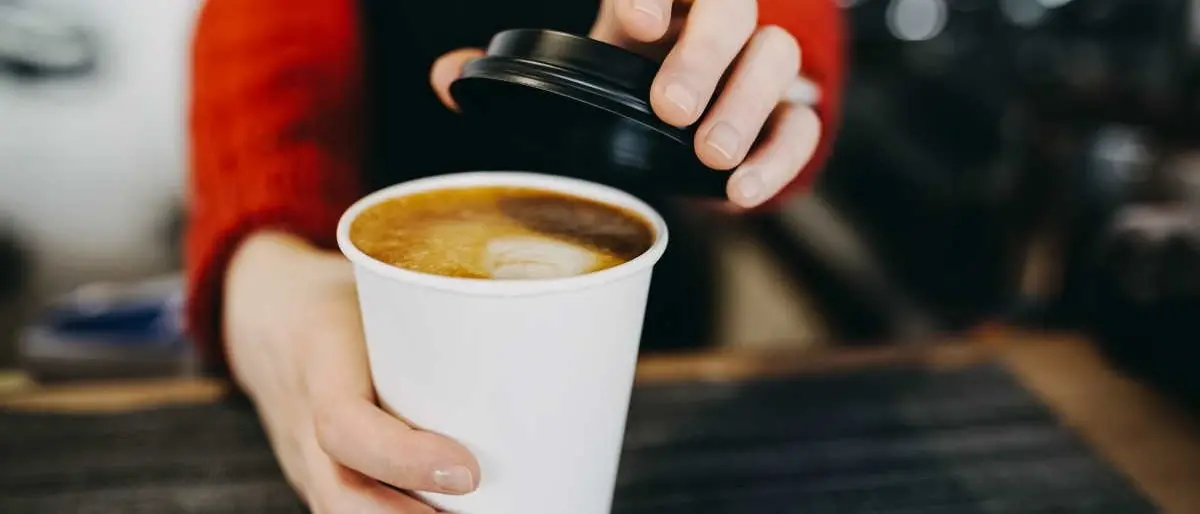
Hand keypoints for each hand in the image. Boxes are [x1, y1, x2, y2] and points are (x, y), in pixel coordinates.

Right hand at [223, 232, 479, 512]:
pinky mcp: (320, 477)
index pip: (343, 425)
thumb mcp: (381, 283)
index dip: (403, 458)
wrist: (264, 311)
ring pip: (339, 512)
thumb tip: (546, 326)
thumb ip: (444, 311)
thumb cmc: (342, 292)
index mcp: (319, 356)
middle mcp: (301, 420)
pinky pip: (346, 511)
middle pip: (340, 497)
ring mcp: (304, 459)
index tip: (468, 472)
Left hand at [429, 0, 820, 208]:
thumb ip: (510, 72)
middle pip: (733, 6)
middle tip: (671, 108)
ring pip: (778, 56)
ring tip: (711, 155)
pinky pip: (803, 125)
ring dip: (748, 104)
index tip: (633, 22)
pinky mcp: (783, 114)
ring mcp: (754, 64)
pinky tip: (741, 192)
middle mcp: (711, 20)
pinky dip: (781, 157)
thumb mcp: (569, 72)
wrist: (676, 120)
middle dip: (705, 53)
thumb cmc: (620, 84)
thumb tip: (446, 78)